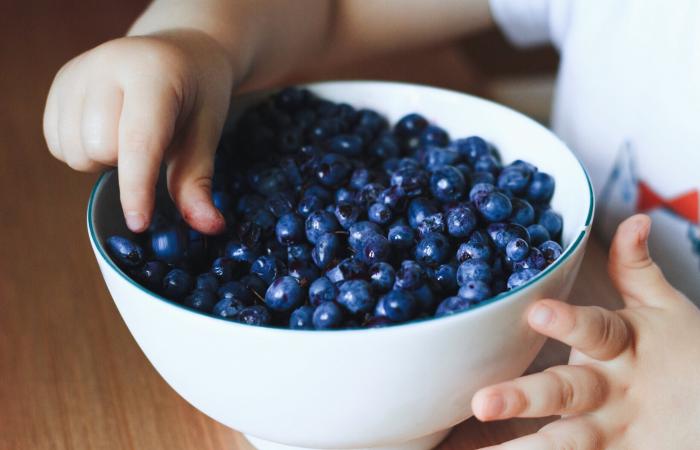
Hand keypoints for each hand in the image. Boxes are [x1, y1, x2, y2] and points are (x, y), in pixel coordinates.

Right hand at [43, 31, 233, 233]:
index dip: (137, 188)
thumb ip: (198, 181)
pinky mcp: (59, 83)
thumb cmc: (198, 96)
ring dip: (103, 159)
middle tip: (153, 143)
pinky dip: (82, 151)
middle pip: (101, 150)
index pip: (139, 141)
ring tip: (129, 134)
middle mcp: (107, 64)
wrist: (180, 54)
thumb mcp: (206, 134)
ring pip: (75, 152)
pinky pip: (57, 145)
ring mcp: (78, 71)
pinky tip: (108, 131)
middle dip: (127, 164)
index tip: (139, 224)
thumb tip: (209, 226)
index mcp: (153, 73)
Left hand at [472, 214, 699, 448]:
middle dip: (527, 397)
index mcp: (626, 346)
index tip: (537, 311)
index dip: (569, 322)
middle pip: (569, 392)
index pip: (596, 331)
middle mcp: (615, 390)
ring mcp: (616, 430)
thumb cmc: (685, 353)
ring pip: (568, 443)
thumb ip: (637, 268)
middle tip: (482, 402)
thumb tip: (636, 219)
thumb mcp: (666, 309)